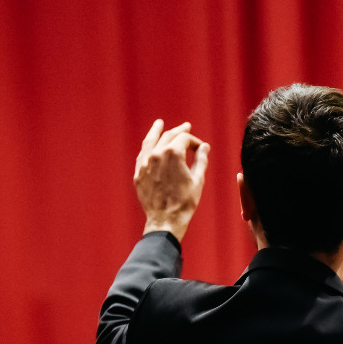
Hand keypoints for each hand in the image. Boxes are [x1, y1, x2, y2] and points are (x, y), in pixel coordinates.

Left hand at [134, 119, 209, 240]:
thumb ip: (201, 159)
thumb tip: (204, 147)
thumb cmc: (185, 201)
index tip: (200, 148)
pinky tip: (150, 144)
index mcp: (173, 153)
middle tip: (186, 127)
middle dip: (179, 131)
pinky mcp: (139, 173)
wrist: (166, 219)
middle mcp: (157, 153)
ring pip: (150, 141)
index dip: (194, 142)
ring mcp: (145, 163)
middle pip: (168, 136)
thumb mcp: (198, 179)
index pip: (184, 139)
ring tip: (159, 124)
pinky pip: (142, 155)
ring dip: (156, 131)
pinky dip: (148, 147)